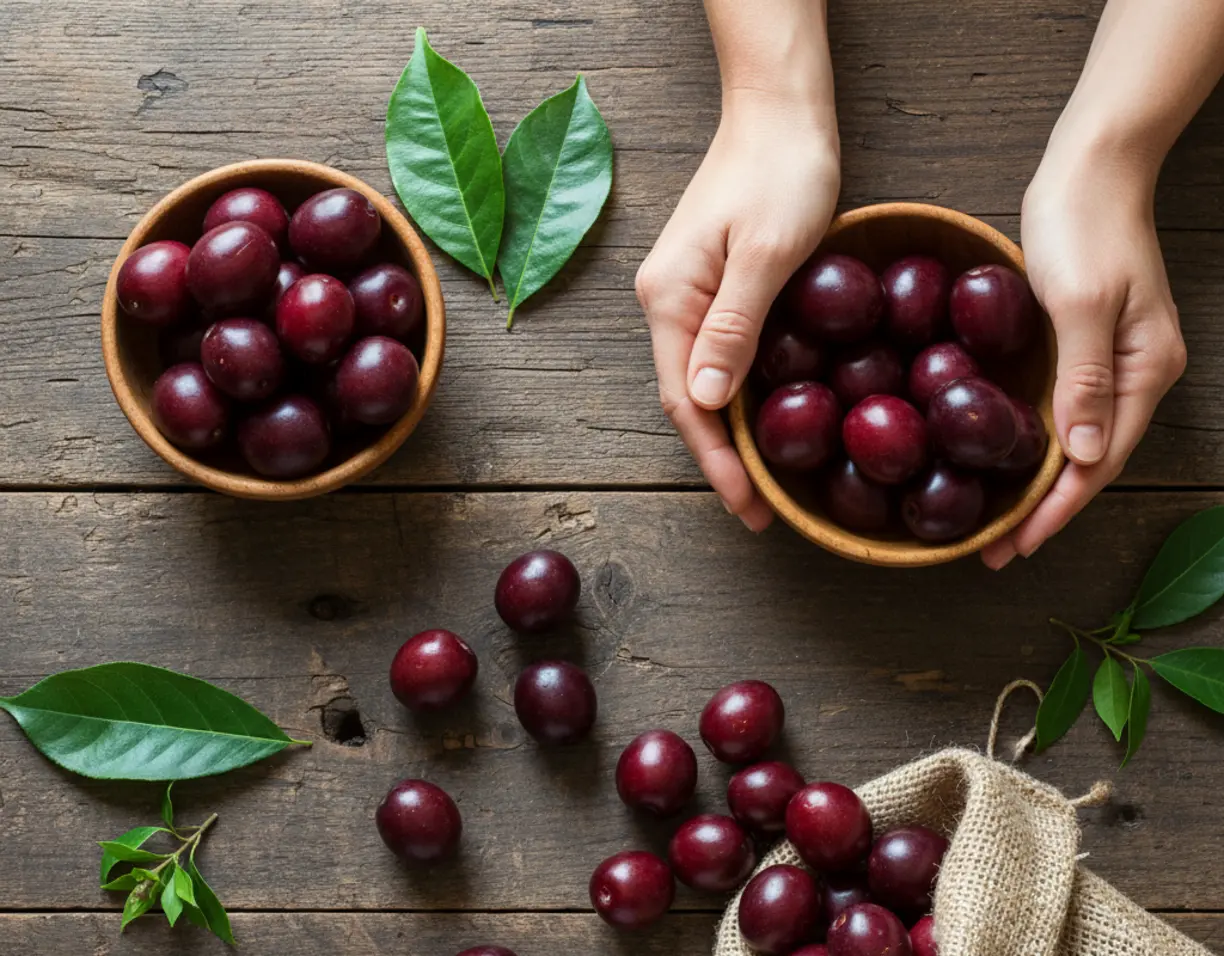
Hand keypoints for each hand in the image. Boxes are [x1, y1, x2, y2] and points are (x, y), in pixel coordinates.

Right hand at [636, 92, 840, 529]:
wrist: (779, 112)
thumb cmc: (781, 170)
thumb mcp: (768, 252)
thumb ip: (735, 326)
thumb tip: (706, 402)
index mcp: (671, 299)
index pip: (686, 402)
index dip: (717, 462)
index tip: (749, 507)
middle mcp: (666, 303)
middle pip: (688, 399)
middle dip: (721, 459)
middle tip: (761, 509)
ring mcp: (685, 294)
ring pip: (702, 382)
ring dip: (730, 433)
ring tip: (765, 478)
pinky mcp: (708, 286)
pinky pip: (718, 356)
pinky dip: (739, 396)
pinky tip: (765, 417)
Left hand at [982, 143, 1186, 568]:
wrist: (1091, 169)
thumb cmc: (1083, 226)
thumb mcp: (1081, 302)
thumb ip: (1083, 379)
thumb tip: (1085, 455)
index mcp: (1144, 369)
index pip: (1099, 462)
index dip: (1057, 509)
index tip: (1015, 545)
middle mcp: (1137, 374)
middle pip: (1091, 461)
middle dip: (1045, 510)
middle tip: (994, 549)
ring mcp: (1113, 360)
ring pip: (1077, 441)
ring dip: (1039, 484)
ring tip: (997, 520)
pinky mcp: (1087, 344)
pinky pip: (1065, 410)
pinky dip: (1037, 444)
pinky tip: (1005, 458)